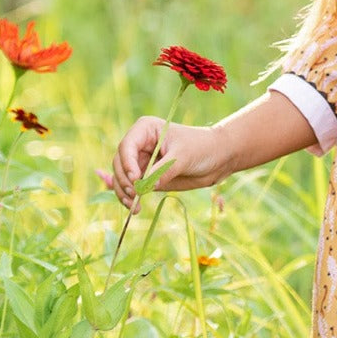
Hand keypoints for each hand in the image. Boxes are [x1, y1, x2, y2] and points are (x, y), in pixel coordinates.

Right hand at [111, 117, 228, 212]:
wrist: (217, 158)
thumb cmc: (201, 148)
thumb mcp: (182, 157)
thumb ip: (163, 171)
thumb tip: (145, 187)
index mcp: (145, 129)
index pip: (126, 146)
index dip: (127, 163)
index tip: (136, 178)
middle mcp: (139, 145)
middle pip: (119, 163)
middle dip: (124, 180)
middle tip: (136, 195)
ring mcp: (141, 162)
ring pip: (122, 177)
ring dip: (124, 192)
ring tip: (134, 207)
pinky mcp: (146, 177)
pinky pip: (132, 188)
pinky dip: (130, 198)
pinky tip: (134, 207)